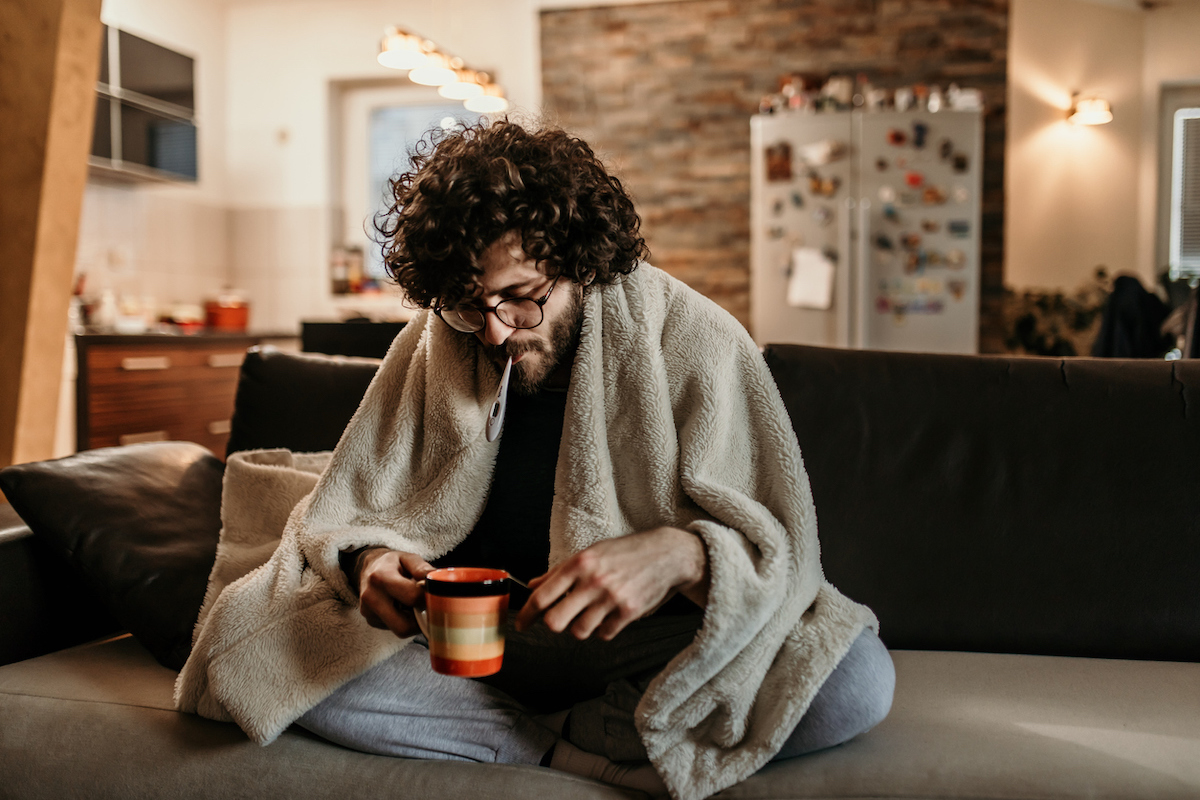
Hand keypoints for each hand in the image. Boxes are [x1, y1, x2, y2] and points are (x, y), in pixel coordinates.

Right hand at [354, 548, 434, 637]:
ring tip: (412, 604)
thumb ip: (423, 569)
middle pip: (404, 626)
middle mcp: (371, 597)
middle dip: (420, 619)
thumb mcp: (408, 558)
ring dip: (412, 621)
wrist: (368, 567)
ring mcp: (369, 612)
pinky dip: (403, 620)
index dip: (427, 597)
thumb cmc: (392, 563)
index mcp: (381, 577)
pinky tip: (401, 607)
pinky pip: (394, 628)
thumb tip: (436, 583)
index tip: (432, 593)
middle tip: (425, 605)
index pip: (412, 597)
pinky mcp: (371, 620)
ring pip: (400, 630)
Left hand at [515, 527, 707, 640]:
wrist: (666, 554)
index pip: (542, 596)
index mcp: (579, 564)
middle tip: (560, 619)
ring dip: (581, 627)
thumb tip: (533, 585)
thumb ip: (559, 571)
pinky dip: (603, 629)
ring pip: (579, 631)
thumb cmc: (625, 552)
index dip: (527, 614)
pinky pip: (604, 634)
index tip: (522, 624)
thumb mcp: (590, 553)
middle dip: (554, 625)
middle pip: (556, 622)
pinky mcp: (629, 612)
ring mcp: (612, 598)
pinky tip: (609, 615)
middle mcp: (593, 581)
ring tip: (590, 613)